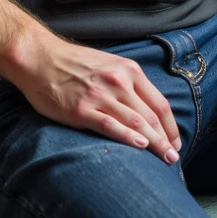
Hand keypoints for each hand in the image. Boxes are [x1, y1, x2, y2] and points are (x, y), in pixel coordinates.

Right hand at [12, 35, 181, 164]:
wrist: (40, 58)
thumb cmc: (74, 64)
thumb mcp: (109, 65)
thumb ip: (128, 83)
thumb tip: (147, 109)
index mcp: (129, 71)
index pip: (159, 103)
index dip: (171, 126)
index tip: (176, 142)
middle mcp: (119, 82)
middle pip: (151, 116)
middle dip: (166, 140)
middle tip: (174, 157)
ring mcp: (100, 95)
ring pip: (136, 123)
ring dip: (154, 144)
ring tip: (165, 159)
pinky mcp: (82, 109)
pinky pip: (110, 125)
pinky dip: (127, 137)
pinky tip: (140, 148)